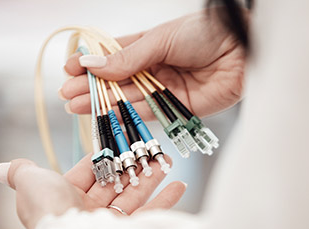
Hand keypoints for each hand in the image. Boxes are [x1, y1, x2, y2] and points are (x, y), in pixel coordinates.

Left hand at [0, 154, 185, 228]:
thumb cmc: (49, 209)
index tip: (120, 140)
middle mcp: (87, 212)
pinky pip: (150, 216)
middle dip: (133, 165)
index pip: (89, 171)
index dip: (104, 155)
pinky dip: (165, 201)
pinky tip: (179, 186)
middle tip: (149, 149)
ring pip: (134, 196)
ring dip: (151, 177)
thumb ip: (22, 172)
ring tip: (167, 160)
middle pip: (115, 183)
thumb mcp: (31, 182)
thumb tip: (3, 167)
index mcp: (65, 197)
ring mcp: (108, 224)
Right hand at [60, 10, 245, 120]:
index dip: (91, 63)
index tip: (69, 69)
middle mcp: (154, 67)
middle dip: (91, 86)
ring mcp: (164, 88)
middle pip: (117, 79)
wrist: (243, 51)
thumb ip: (128, 58)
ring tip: (74, 105)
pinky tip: (103, 113)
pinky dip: (124, 113)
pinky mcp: (175, 107)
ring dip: (101, 102)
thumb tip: (92, 65)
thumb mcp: (160, 40)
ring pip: (127, 97)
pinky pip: (146, 112)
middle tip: (66, 94)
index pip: (113, 55)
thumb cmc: (205, 34)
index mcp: (149, 44)